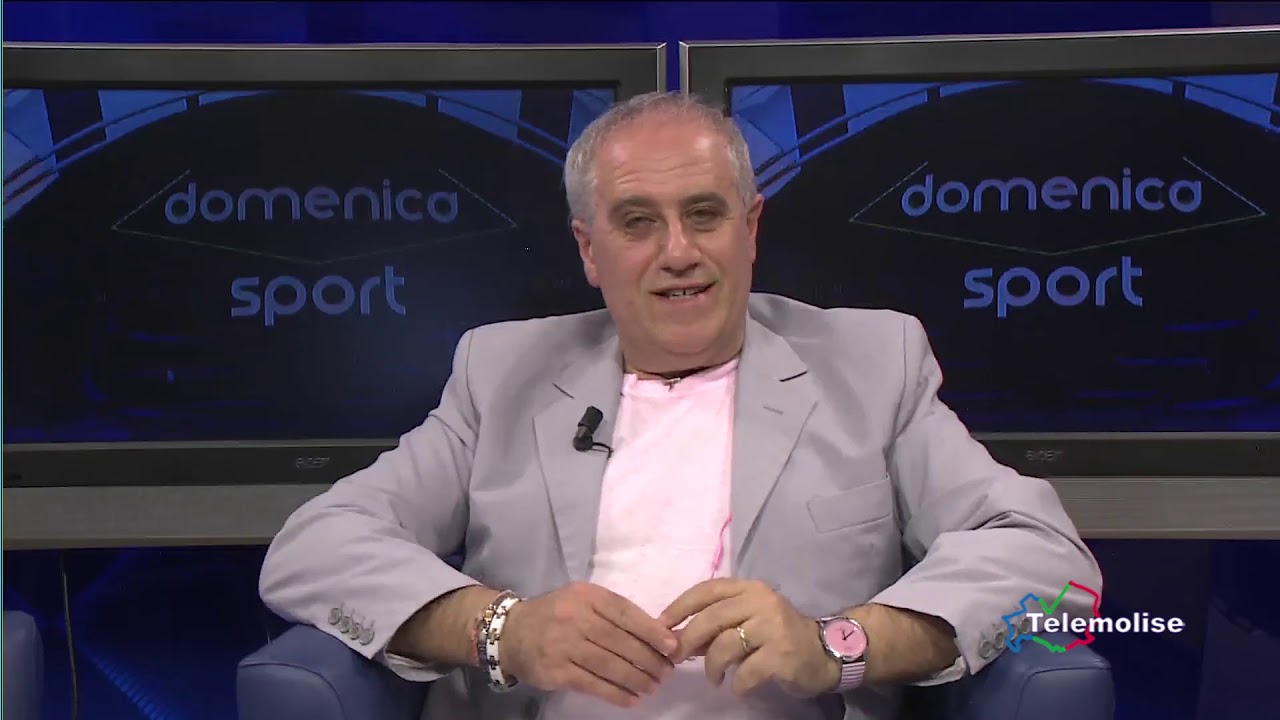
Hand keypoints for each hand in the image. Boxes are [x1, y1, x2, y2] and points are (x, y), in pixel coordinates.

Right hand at [500, 582, 678, 707]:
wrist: (511, 632)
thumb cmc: (557, 614)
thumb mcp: (582, 601)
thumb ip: (613, 613)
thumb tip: (657, 635)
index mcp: (586, 596)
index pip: (624, 612)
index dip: (651, 631)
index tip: (672, 646)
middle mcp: (574, 617)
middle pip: (620, 641)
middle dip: (648, 659)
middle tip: (666, 672)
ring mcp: (562, 645)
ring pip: (608, 665)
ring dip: (636, 679)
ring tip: (653, 686)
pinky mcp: (555, 671)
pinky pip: (592, 684)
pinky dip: (615, 693)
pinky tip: (631, 698)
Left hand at [659, 579, 838, 697]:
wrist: (825, 652)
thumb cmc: (779, 636)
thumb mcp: (749, 620)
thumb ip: (718, 623)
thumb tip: (678, 635)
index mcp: (750, 588)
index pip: (707, 590)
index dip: (680, 606)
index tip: (662, 625)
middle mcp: (761, 601)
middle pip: (711, 618)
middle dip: (687, 640)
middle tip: (677, 658)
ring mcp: (773, 626)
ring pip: (725, 645)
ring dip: (712, 666)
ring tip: (714, 678)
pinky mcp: (782, 653)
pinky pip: (746, 672)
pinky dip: (737, 684)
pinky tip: (738, 688)